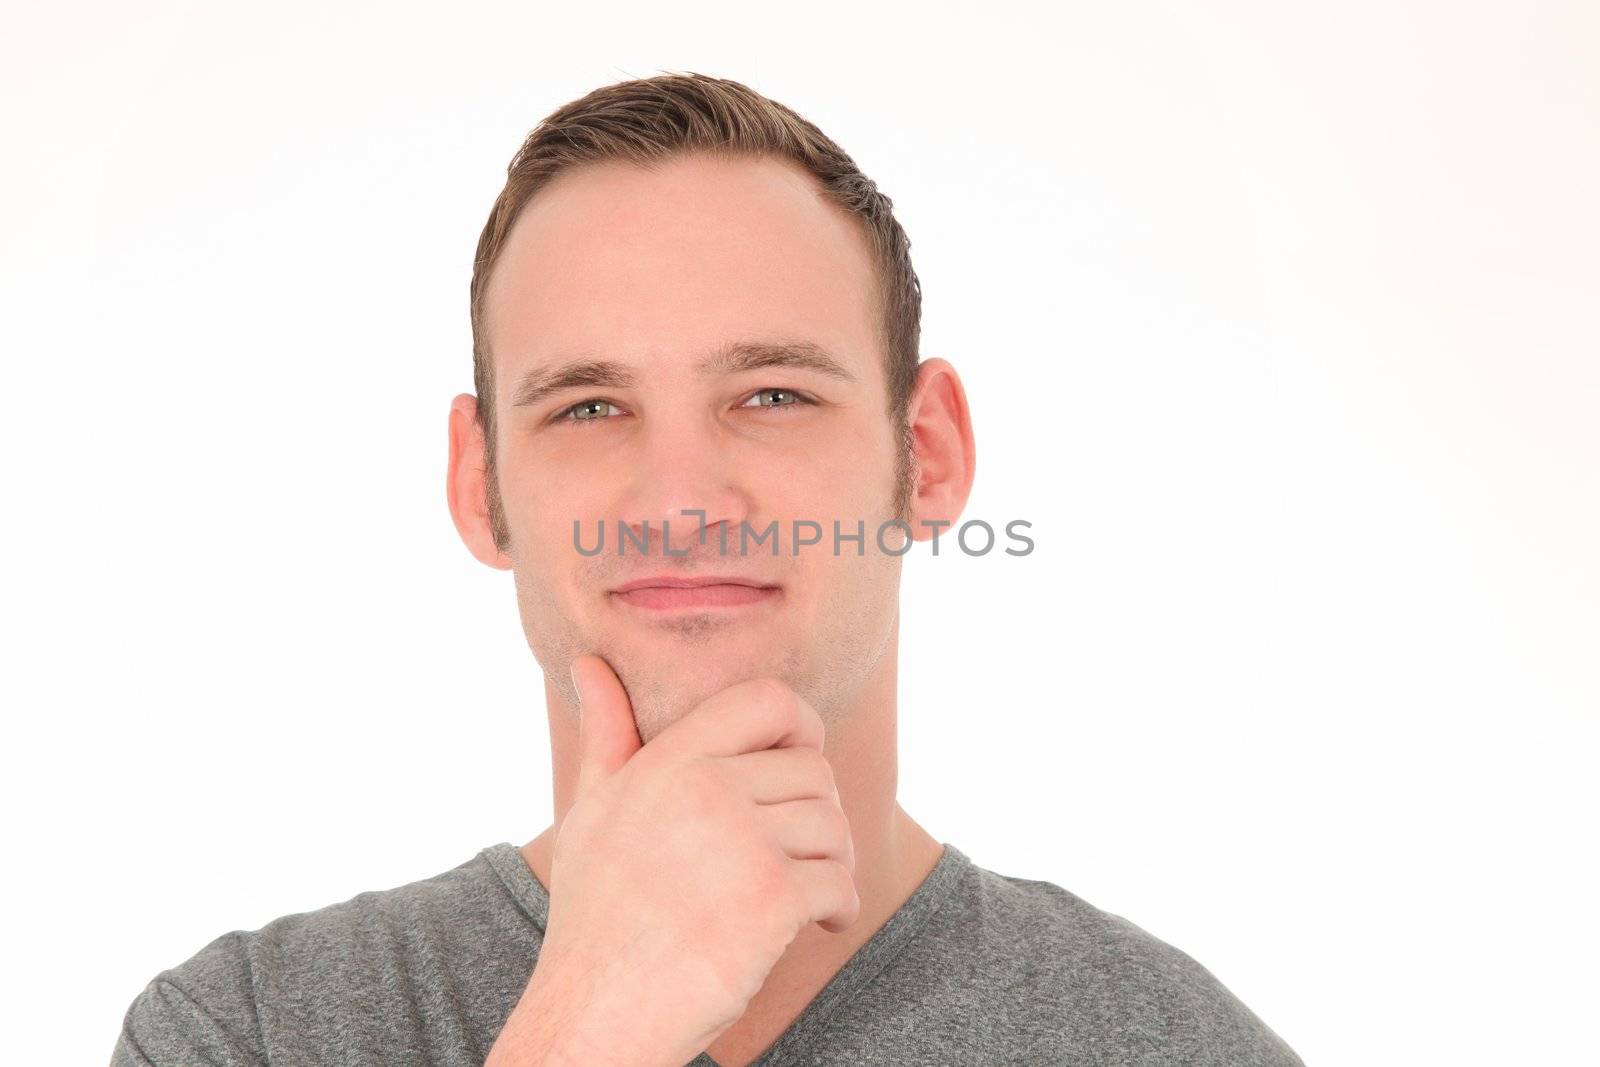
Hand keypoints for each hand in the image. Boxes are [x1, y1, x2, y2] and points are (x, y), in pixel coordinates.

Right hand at [495, 654, 859, 1066]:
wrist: (598, 1009)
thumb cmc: (597, 913)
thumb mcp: (592, 811)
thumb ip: (608, 735)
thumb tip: (590, 663)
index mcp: (668, 762)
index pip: (768, 700)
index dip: (801, 726)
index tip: (801, 764)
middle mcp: (703, 790)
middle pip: (813, 771)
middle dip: (815, 816)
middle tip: (795, 855)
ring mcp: (738, 843)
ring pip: (834, 826)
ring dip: (831, 865)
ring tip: (803, 894)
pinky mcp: (770, 898)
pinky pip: (841, 881)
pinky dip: (840, 909)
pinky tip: (817, 926)